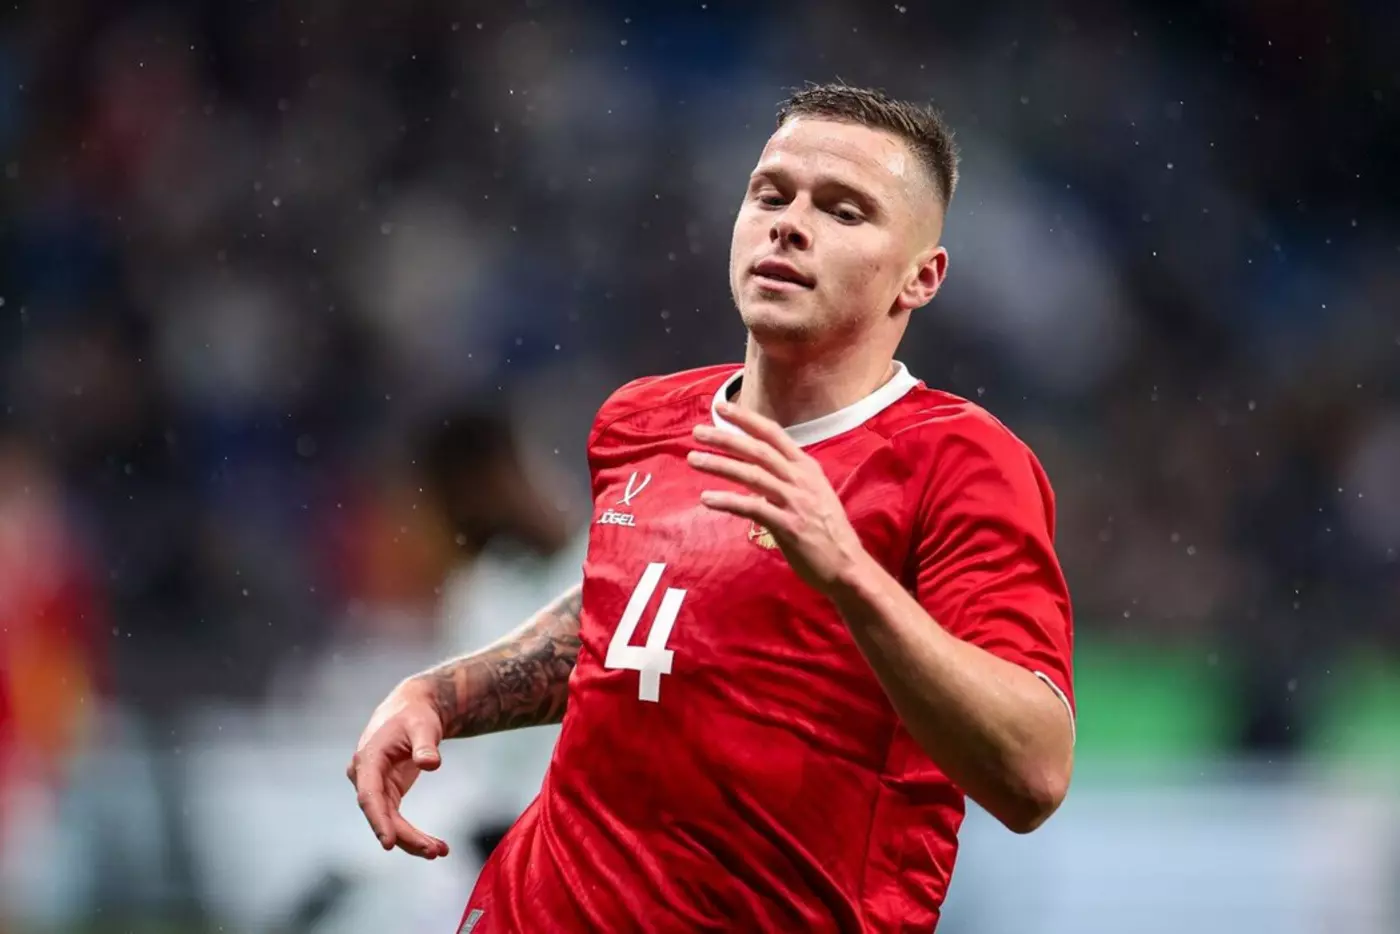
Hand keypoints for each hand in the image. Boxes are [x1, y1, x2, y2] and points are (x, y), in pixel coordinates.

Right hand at [346, 677, 450, 858]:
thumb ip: (425, 745)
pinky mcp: (386, 792)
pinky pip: (396, 819)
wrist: (412, 709)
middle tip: (432, 851)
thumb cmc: (415, 715)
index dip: (378, 820)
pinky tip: (435, 846)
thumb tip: (431, 764)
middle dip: (404, 836)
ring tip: (440, 851)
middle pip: (381, 813)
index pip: (369, 795)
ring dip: (411, 840)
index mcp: (368, 759)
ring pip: (389, 821)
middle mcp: (365, 776)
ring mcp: (374, 786)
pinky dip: (413, 834)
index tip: (388, 843)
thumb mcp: (423, 726)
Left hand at [689, 400, 865, 592]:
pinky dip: (727, 502)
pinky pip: (752, 508)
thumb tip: (757, 470)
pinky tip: (707, 498)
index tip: (722, 406)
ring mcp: (795, 501)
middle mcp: (801, 479)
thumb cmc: (827, 531)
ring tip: (693, 460)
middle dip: (726, 438)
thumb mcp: (813, 493)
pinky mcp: (788, 526)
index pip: (773, 433)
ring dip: (720, 465)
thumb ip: (787, 478)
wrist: (848, 565)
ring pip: (752, 475)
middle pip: (758, 450)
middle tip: (697, 432)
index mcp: (807, 467)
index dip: (746, 419)